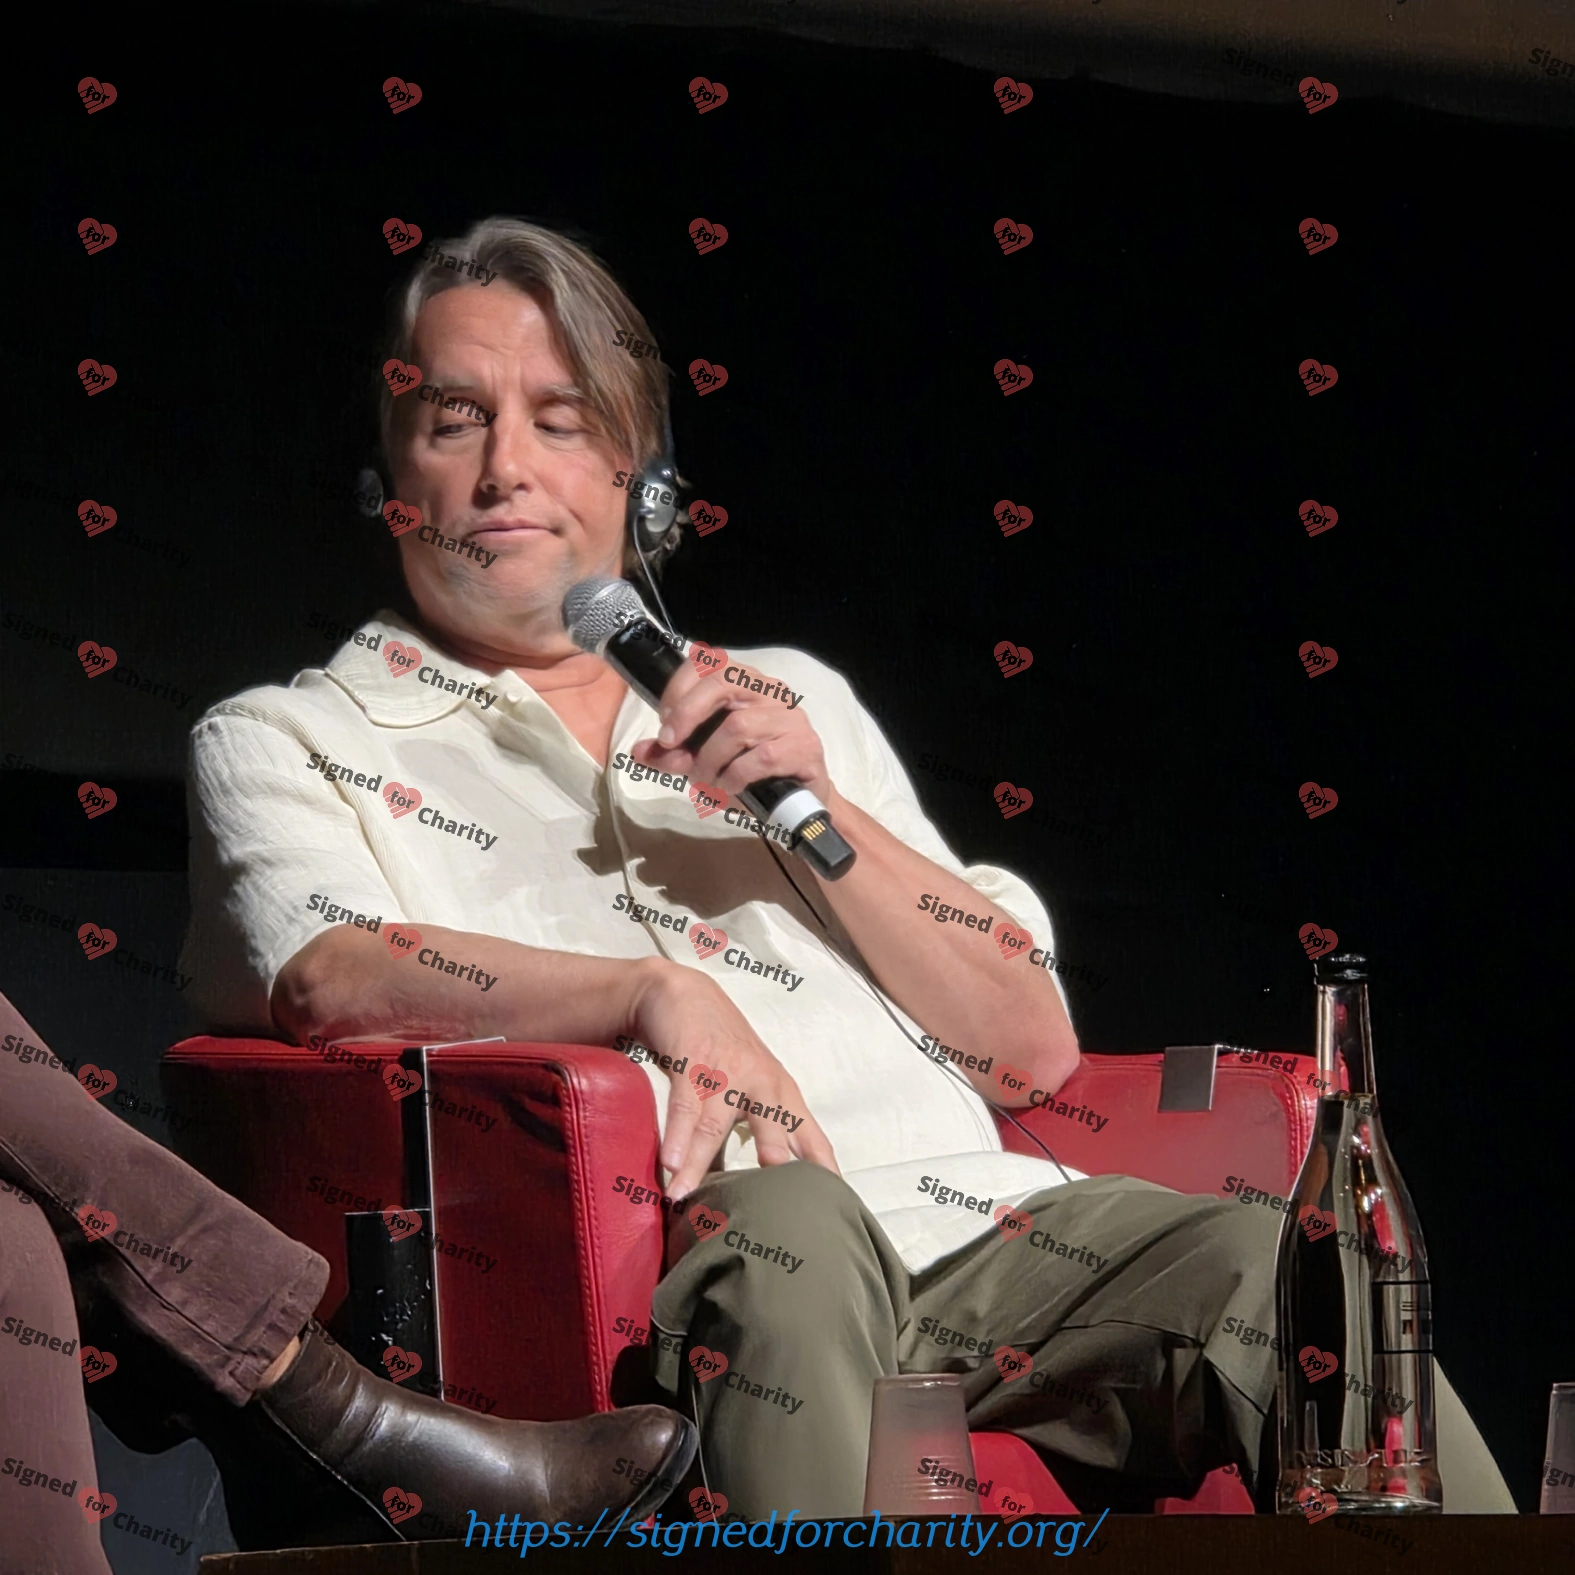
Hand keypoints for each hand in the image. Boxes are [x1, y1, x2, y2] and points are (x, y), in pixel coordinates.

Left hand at [627, 656, 832, 805]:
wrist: (799, 806)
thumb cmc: (750, 775)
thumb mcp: (704, 762)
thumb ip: (674, 755)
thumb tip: (639, 752)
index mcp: (747, 684)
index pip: (710, 663)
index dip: (679, 689)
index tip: (664, 725)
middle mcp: (772, 692)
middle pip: (723, 681)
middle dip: (688, 713)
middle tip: (671, 746)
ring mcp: (791, 719)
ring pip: (738, 726)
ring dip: (710, 759)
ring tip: (704, 782)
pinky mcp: (805, 748)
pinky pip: (761, 757)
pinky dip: (735, 776)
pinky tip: (729, 788)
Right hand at [628, 961, 839, 1199]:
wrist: (683, 996)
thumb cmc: (718, 1054)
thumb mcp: (737, 1096)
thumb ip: (735, 1144)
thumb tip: (727, 1199)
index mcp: (782, 1095)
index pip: (811, 1137)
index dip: (824, 1170)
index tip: (834, 1205)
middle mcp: (762, 1083)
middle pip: (774, 1125)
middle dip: (777, 1157)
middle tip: (777, 1200)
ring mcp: (728, 1070)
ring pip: (714, 1123)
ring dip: (698, 1162)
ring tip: (684, 1195)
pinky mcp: (695, 1061)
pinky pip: (685, 1104)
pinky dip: (676, 1136)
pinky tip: (670, 1163)